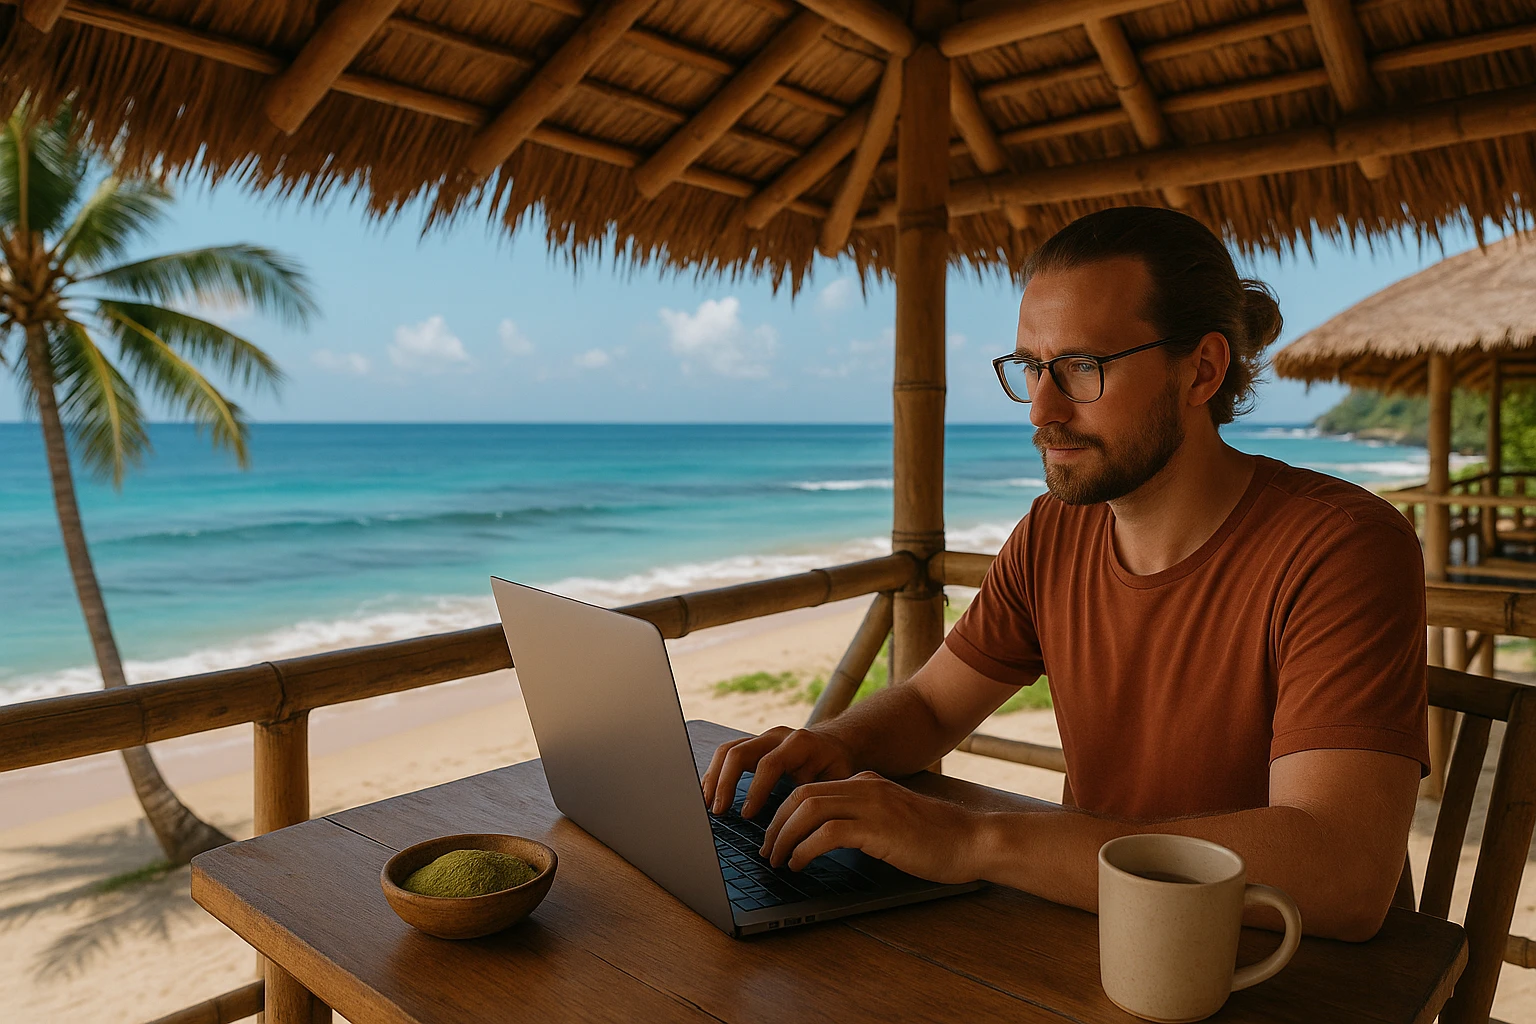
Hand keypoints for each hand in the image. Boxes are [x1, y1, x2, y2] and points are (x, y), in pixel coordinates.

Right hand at [701, 726, 856, 816]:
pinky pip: (727, 755)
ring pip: (728, 750)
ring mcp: (762, 738)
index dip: (755, 790)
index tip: (746, 815)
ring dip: (713, 778)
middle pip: (739, 752)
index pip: (769, 763)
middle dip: (724, 783)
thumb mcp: (839, 781)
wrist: (837, 746)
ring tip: (708, 805)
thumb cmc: (838, 768)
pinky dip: (715, 774)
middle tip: (718, 811)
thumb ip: (822, 797)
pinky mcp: (753, 746)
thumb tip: (807, 826)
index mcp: (799, 743)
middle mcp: (777, 736)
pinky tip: (710, 795)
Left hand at [759, 771, 987, 883]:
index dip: (784, 812)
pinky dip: (805, 849)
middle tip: (766, 850)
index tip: (774, 835)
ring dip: (785, 836)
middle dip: (776, 823)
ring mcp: (871, 805)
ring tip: (777, 859)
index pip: (811, 788)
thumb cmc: (935, 839)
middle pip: (802, 795)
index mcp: (865, 783)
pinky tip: (799, 864)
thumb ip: (863, 820)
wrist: (971, 841)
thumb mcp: (891, 820)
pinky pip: (827, 833)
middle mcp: (864, 787)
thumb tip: (826, 839)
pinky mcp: (878, 828)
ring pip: (808, 809)